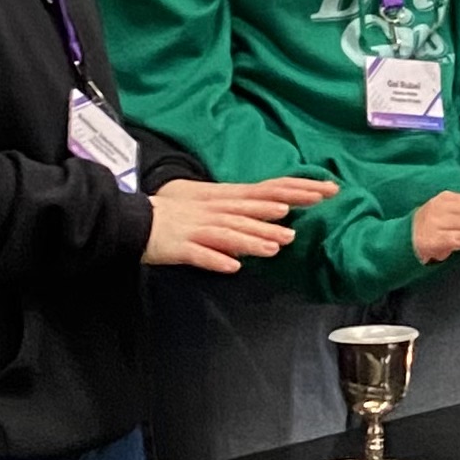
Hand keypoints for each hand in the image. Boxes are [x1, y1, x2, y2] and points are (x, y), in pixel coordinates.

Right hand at [145, 177, 338, 272]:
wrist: (135, 221)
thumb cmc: (176, 217)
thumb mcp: (212, 210)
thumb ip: (240, 218)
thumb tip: (270, 226)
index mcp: (223, 201)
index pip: (264, 193)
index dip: (294, 191)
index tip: (323, 192)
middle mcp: (214, 211)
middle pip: (249, 212)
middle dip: (276, 216)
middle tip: (303, 221)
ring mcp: (197, 228)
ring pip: (228, 233)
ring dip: (251, 239)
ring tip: (274, 248)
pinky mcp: (180, 246)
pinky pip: (200, 254)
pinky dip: (216, 260)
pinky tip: (232, 267)